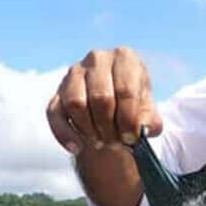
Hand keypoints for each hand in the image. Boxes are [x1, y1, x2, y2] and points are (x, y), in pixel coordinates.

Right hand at [46, 47, 161, 154]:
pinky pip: (55, 113)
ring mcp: (74, 73)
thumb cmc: (134, 102)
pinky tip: (78, 147)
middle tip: (117, 142)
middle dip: (109, 127)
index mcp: (125, 58)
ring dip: (89, 130)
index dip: (128, 119)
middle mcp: (98, 59)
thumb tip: (143, 130)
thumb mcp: (148, 108)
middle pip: (100, 97)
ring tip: (102, 142)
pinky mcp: (58, 91)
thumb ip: (150, 120)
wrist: (115, 99)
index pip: (125, 90)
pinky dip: (65, 134)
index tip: (131, 139)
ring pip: (76, 104)